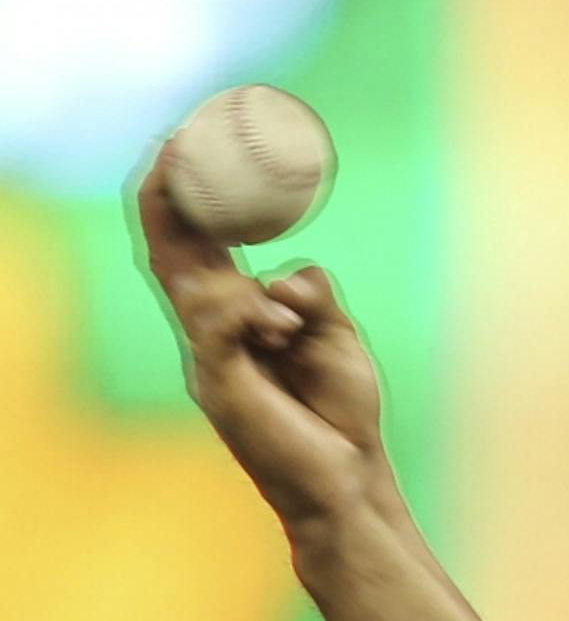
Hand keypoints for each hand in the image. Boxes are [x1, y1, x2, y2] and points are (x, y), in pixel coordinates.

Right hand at [131, 147, 393, 531]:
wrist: (346, 482)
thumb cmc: (338, 412)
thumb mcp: (335, 334)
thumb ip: (312, 293)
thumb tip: (284, 280)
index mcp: (234, 311)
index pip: (195, 238)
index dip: (190, 189)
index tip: (197, 138)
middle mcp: (210, 328)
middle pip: (171, 247)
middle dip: (172, 192)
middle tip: (181, 141)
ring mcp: (208, 357)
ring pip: (196, 283)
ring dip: (242, 285)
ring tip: (289, 324)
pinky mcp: (219, 385)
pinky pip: (217, 325)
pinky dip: (251, 313)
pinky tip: (284, 330)